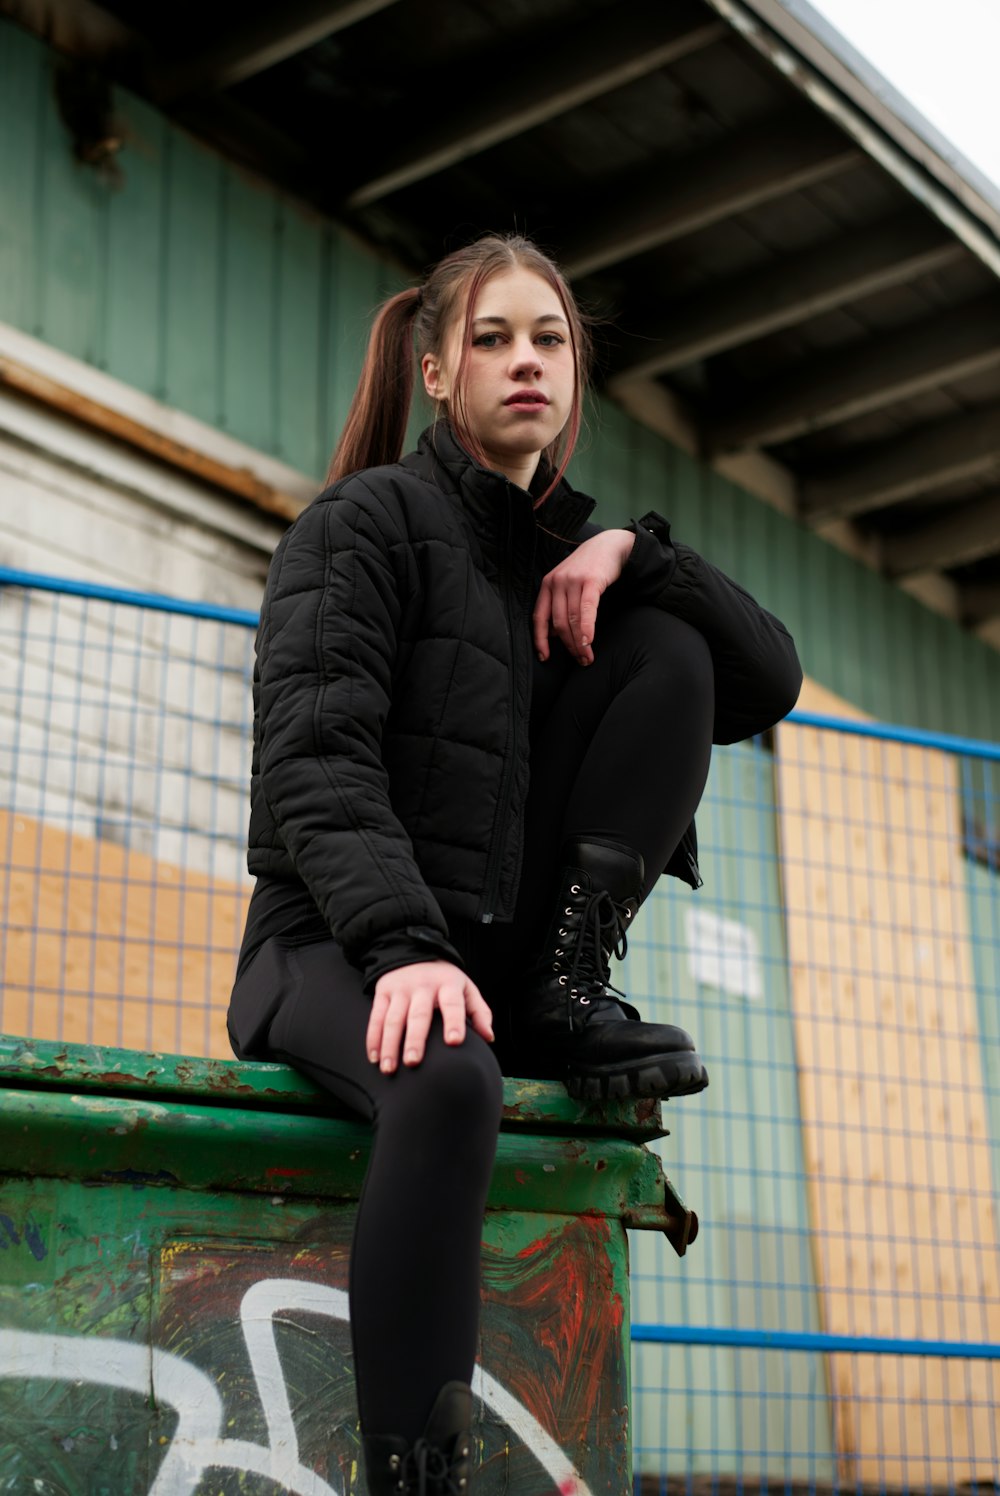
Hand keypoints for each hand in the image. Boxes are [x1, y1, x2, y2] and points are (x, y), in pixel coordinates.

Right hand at [366, 960, 493, 1073]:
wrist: (414, 950)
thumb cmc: (445, 980)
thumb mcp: (466, 988)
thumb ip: (480, 1012)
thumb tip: (489, 1037)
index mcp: (448, 984)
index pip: (452, 1003)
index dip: (454, 1022)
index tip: (455, 1042)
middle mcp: (423, 986)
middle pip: (418, 1015)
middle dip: (415, 1039)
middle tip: (413, 1062)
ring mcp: (401, 989)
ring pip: (393, 1019)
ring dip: (389, 1044)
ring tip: (389, 1068)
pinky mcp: (383, 992)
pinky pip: (376, 1017)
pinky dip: (373, 1038)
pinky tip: (374, 1057)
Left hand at [533, 529, 635, 665]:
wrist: (608, 545)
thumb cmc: (588, 568)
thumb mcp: (567, 583)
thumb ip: (559, 605)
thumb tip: (554, 635)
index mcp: (547, 585)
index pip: (539, 618)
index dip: (540, 640)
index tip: (544, 658)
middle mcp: (556, 582)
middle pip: (558, 623)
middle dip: (568, 646)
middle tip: (580, 661)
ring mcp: (572, 581)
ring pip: (572, 620)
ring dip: (580, 643)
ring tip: (587, 657)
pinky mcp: (590, 580)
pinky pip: (586, 610)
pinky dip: (587, 628)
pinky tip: (588, 642)